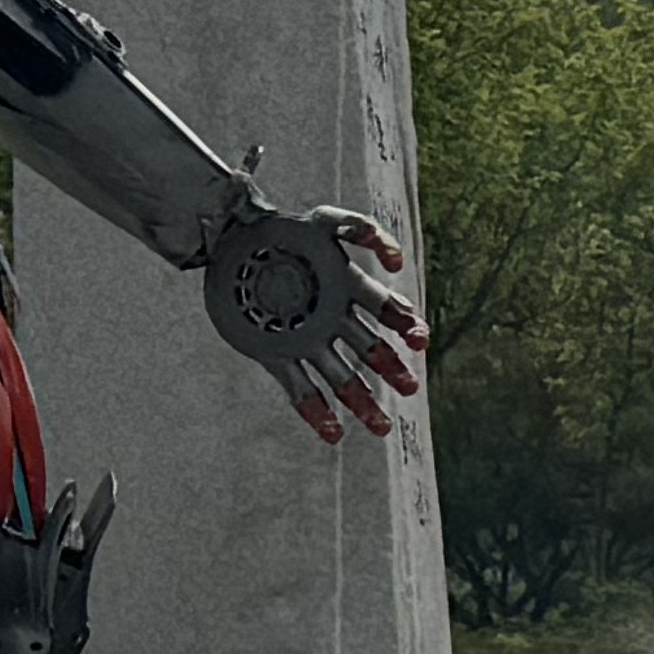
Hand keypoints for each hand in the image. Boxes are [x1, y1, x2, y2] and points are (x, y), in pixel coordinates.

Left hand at [199, 201, 432, 441]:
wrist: (234, 240)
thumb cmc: (283, 230)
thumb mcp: (326, 220)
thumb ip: (362, 230)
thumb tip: (396, 259)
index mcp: (349, 288)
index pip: (387, 311)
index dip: (406, 325)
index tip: (419, 339)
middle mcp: (333, 317)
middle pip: (371, 350)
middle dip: (392, 369)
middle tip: (410, 387)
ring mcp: (307, 338)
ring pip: (342, 377)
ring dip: (363, 401)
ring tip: (379, 427)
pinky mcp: (278, 354)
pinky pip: (300, 387)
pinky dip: (316, 411)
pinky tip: (332, 433)